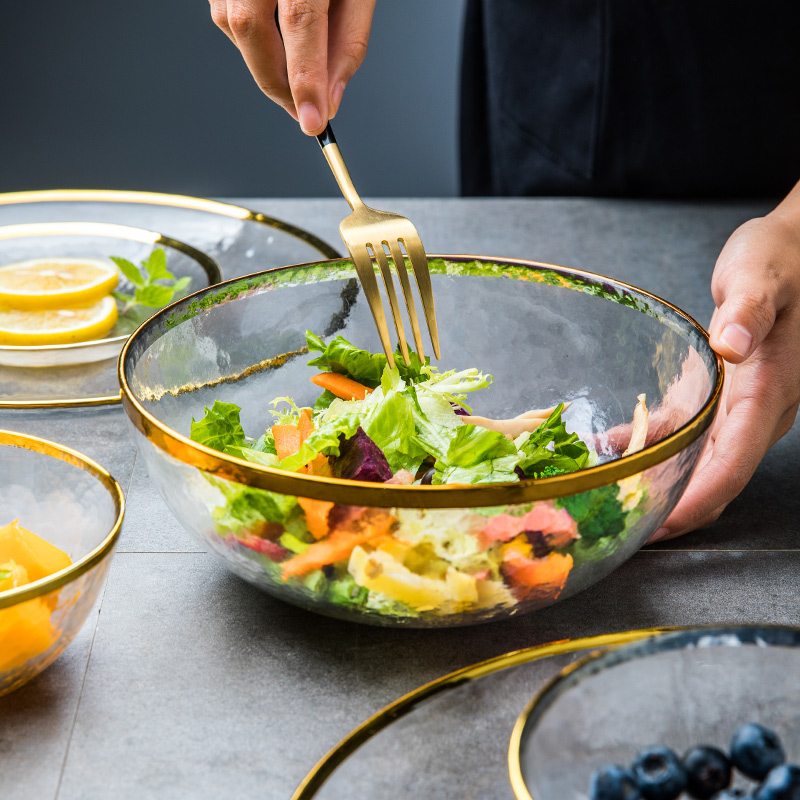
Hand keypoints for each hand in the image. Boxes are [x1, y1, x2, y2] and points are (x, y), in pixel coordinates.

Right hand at [209, 0, 376, 133]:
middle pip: (251, 29)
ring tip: (295, 72)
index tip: (314, 121)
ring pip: (233, 25)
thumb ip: (348, 42)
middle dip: (278, 83)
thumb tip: (330, 97)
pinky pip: (226, 13)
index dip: (305, 78)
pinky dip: (253, 40)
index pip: (300, 21)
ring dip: (265, 62)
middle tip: (303, 110)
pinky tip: (276, 42)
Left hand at [650, 189, 799, 541]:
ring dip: (667, 484)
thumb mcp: (762, 275)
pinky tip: (617, 443)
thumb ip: (749, 309)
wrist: (798, 250)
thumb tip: (733, 343)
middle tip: (626, 530)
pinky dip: (657, 444)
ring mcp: (743, 404)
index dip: (698, 502)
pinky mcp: (727, 391)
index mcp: (768, 391)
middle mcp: (759, 409)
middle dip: (678, 509)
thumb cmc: (782, 259)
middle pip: (718, 476)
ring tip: (617, 499)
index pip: (733, 464)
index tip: (660, 527)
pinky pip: (692, 432)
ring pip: (706, 461)